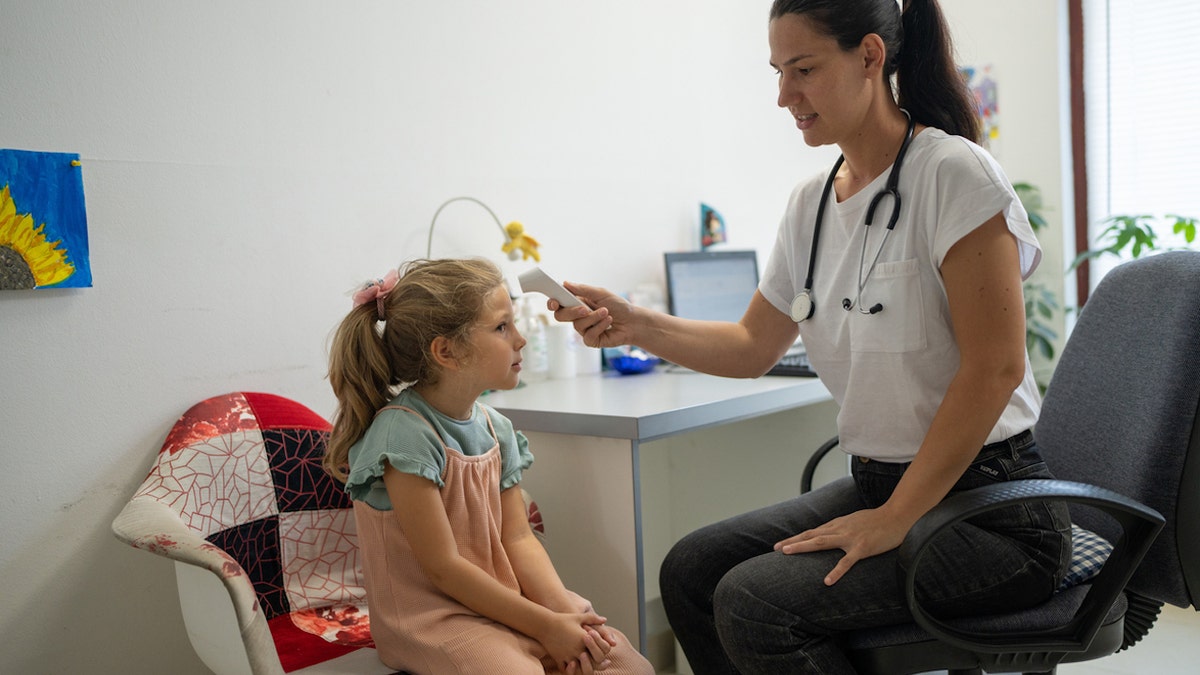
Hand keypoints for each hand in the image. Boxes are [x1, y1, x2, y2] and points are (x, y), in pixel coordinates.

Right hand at [538, 611, 608, 672]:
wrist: (544, 624)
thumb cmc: (563, 619)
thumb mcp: (579, 617)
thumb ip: (593, 618)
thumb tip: (605, 619)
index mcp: (585, 639)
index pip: (600, 652)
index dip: (601, 652)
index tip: (600, 650)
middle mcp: (578, 650)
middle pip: (592, 663)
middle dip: (594, 662)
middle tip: (593, 658)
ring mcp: (568, 656)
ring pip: (579, 669)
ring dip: (582, 667)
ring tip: (582, 663)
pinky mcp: (559, 659)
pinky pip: (566, 670)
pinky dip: (569, 670)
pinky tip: (572, 665)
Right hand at [548, 282, 630, 348]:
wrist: (633, 321)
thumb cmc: (618, 306)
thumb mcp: (601, 293)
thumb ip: (583, 289)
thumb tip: (566, 284)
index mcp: (577, 303)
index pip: (558, 304)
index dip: (552, 303)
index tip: (554, 302)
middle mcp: (577, 317)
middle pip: (561, 316)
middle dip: (572, 312)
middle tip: (585, 308)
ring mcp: (583, 329)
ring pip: (577, 325)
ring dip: (593, 318)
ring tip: (606, 312)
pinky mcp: (591, 340)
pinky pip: (588, 335)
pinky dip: (599, 327)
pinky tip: (608, 322)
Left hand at [773, 508, 908, 585]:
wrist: (898, 516)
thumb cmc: (878, 520)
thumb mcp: (855, 521)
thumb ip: (842, 528)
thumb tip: (830, 534)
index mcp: (838, 524)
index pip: (813, 531)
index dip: (796, 538)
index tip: (781, 544)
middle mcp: (840, 529)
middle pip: (811, 535)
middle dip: (792, 542)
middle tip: (776, 549)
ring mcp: (850, 538)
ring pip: (821, 542)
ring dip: (803, 546)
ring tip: (787, 553)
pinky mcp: (862, 548)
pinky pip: (847, 561)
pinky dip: (836, 571)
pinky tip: (827, 581)